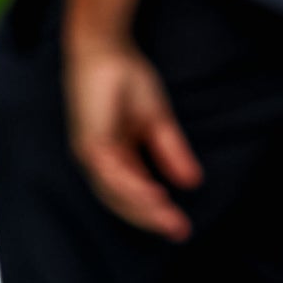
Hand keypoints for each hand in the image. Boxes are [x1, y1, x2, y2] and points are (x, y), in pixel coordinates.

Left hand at [65, 36, 201, 239]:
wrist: (106, 50)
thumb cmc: (126, 79)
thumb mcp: (157, 121)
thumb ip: (171, 152)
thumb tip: (192, 182)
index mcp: (114, 158)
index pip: (133, 195)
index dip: (156, 212)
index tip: (181, 228)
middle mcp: (100, 161)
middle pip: (123, 202)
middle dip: (151, 218)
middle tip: (179, 232)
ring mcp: (92, 153)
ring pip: (116, 193)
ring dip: (143, 208)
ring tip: (169, 219)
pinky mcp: (90, 142)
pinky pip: (112, 173)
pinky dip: (133, 186)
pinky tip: (155, 193)